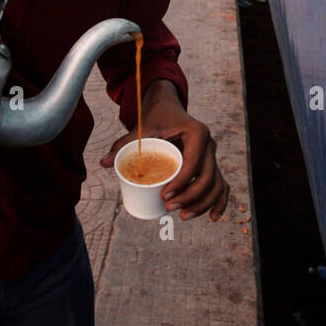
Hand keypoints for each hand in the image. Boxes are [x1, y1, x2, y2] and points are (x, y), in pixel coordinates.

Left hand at [100, 80, 228, 220]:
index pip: (193, 162)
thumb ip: (124, 144)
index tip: (164, 195)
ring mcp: (212, 156)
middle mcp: (210, 144)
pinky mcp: (211, 165)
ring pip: (216, 184)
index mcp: (197, 133)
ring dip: (202, 203)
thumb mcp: (141, 128)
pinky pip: (221, 185)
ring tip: (182, 216)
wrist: (168, 108)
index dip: (181, 182)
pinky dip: (219, 201)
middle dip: (190, 196)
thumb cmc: (156, 118)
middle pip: (208, 177)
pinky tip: (212, 218)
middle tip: (168, 207)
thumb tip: (104, 163)